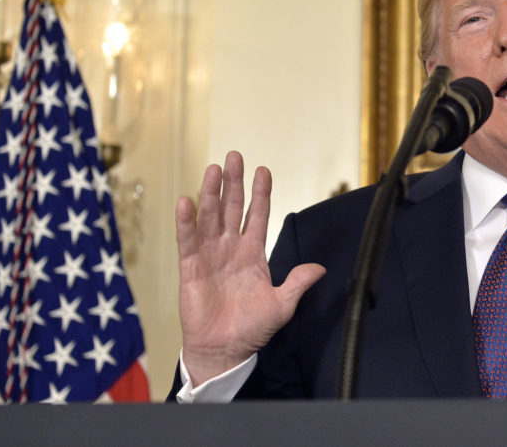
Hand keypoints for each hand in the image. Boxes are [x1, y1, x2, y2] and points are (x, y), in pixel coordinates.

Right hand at [175, 151, 324, 384]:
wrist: (225, 350)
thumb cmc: (252, 328)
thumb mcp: (282, 305)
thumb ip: (297, 284)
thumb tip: (320, 268)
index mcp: (253, 253)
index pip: (257, 215)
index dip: (260, 193)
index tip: (263, 170)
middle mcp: (230, 248)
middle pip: (231, 208)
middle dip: (233, 182)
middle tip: (234, 156)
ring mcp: (209, 256)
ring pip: (209, 218)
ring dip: (210, 193)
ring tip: (213, 169)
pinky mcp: (190, 268)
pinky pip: (188, 240)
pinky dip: (186, 222)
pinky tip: (186, 201)